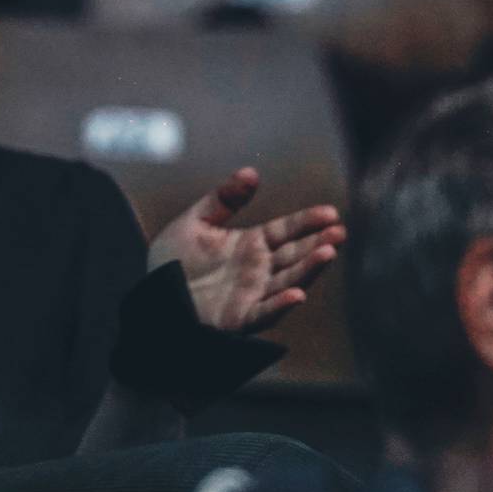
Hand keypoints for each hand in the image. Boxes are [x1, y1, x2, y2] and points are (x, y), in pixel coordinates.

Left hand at [147, 168, 343, 335]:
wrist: (153, 298)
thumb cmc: (173, 262)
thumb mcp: (195, 222)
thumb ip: (223, 199)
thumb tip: (252, 173)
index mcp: (251, 245)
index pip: (286, 231)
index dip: (308, 222)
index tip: (330, 213)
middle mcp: (258, 270)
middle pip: (295, 255)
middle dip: (318, 243)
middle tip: (339, 232)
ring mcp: (252, 294)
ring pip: (287, 281)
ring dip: (309, 269)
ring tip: (327, 252)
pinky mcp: (239, 318)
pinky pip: (264, 312)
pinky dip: (281, 304)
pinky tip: (297, 294)